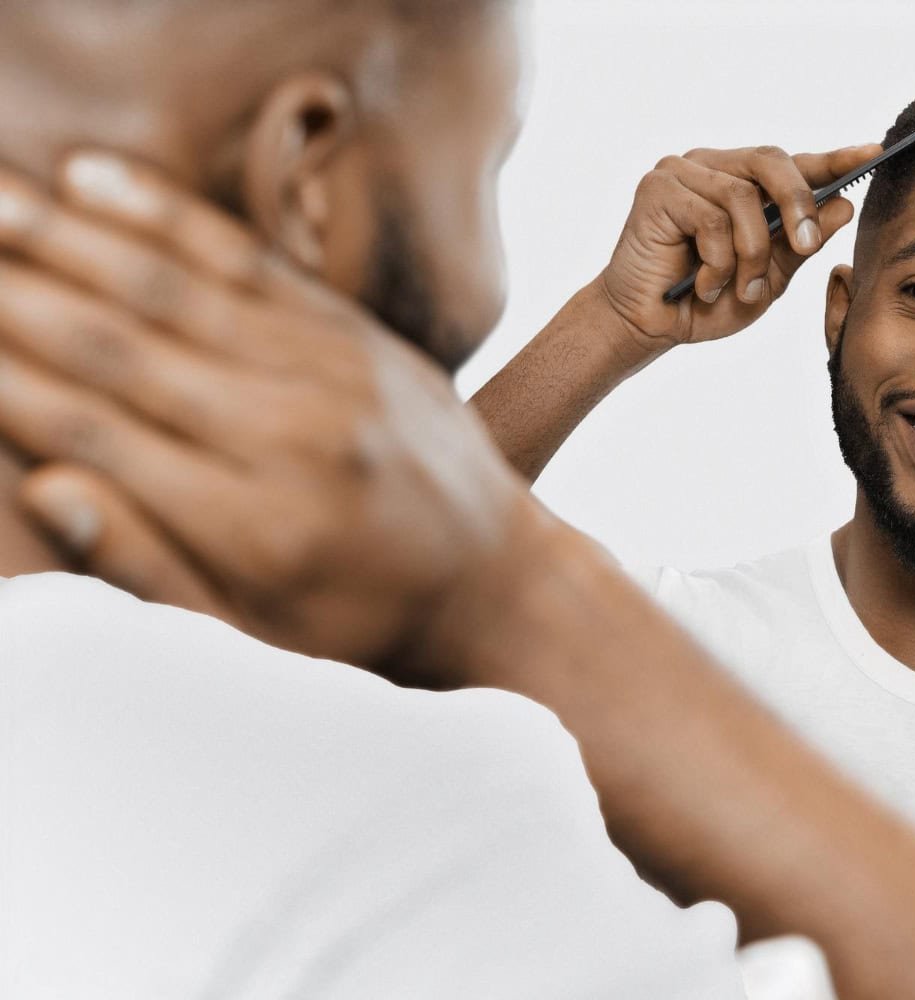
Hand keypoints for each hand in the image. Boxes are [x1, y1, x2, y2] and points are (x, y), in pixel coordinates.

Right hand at [0, 153, 536, 683]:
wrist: (500, 581)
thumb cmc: (365, 624)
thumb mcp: (259, 641)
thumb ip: (153, 570)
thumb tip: (48, 490)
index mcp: (256, 523)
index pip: (96, 434)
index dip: (7, 384)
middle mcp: (290, 433)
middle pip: (120, 347)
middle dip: (14, 296)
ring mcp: (331, 372)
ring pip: (175, 288)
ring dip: (68, 236)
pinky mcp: (356, 336)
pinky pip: (248, 261)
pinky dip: (165, 218)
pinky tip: (92, 178)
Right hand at [598, 143, 880, 356]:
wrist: (648, 327)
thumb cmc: (705, 302)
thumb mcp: (768, 278)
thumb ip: (801, 244)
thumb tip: (843, 207)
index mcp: (741, 183)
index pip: (793, 164)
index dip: (833, 159)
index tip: (872, 152)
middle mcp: (713, 167)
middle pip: (773, 162)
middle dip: (797, 206)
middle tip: (805, 244)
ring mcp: (682, 172)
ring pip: (742, 198)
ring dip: (750, 254)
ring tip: (738, 289)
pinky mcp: (658, 189)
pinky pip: (710, 218)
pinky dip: (718, 262)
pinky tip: (705, 286)